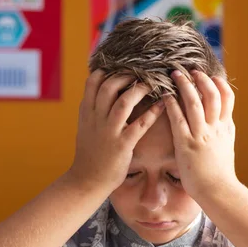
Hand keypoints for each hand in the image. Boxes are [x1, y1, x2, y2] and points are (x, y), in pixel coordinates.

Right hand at [68, 70, 163, 191]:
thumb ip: (91, 110)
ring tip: (153, 83)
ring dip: (140, 89)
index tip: (121, 66)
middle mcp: (96, 119)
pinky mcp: (121, 145)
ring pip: (124, 102)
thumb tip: (98, 93)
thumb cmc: (89, 154)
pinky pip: (139, 125)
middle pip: (109, 86)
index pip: (93, 82)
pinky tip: (162, 105)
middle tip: (142, 72)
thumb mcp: (84, 128)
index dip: (108, 70)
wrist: (86, 181)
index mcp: (86, 112)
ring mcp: (108, 132)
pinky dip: (152, 113)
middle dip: (127, 75)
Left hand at [164, 70, 237, 198]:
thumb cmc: (220, 173)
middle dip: (201, 79)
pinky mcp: (187, 144)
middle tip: (191, 69)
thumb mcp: (228, 146)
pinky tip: (164, 96)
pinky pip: (178, 119)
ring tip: (174, 74)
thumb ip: (226, 130)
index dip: (219, 84)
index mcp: (226, 127)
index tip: (211, 75)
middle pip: (211, 95)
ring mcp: (201, 135)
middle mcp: (215, 128)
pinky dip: (172, 105)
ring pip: (194, 102)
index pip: (227, 98)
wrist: (218, 191)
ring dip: (184, 86)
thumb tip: (226, 118)